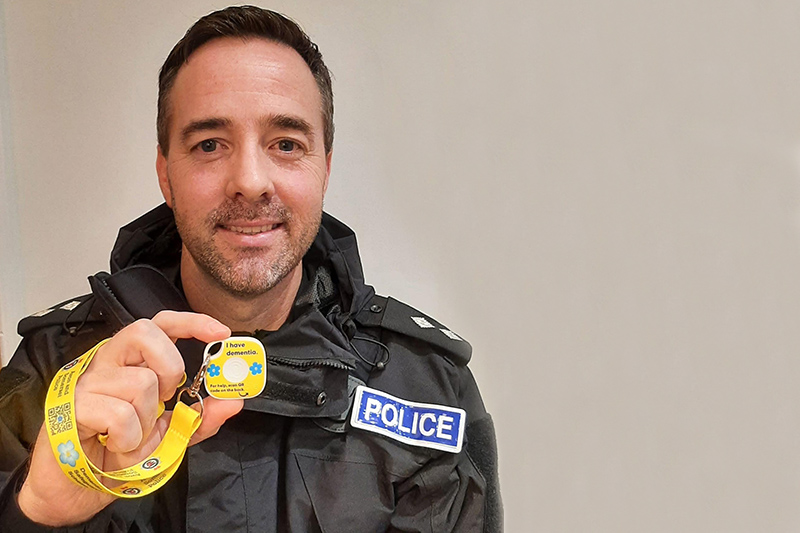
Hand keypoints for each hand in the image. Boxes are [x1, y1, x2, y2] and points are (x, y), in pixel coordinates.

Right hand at [17, 311, 243, 526]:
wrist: (80, 488)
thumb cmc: (120, 452)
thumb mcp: (171, 435)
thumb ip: (202, 417)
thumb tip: (234, 401)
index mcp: (133, 361)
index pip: (160, 324)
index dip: (192, 322)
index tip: (221, 334)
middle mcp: (109, 362)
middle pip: (144, 331)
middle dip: (169, 366)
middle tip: (166, 397)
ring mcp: (88, 381)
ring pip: (140, 381)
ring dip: (146, 419)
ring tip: (132, 436)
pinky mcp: (73, 405)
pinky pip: (120, 413)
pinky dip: (128, 437)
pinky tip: (116, 445)